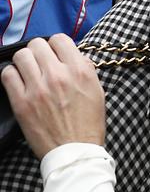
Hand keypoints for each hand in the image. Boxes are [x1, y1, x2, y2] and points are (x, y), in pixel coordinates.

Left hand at [0, 35, 105, 158]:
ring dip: (25, 63)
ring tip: (31, 74)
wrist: (75, 152)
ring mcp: (38, 88)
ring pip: (21, 56)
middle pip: (37, 44)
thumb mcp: (98, 93)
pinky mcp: (21, 101)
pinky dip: (12, 75)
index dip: (57, 46)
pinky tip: (21, 84)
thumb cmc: (89, 125)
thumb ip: (86, 71)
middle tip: (43, 65)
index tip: (56, 55)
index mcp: (80, 72)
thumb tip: (75, 57)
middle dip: (40, 53)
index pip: (60, 39)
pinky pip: (7, 74)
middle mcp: (59, 76)